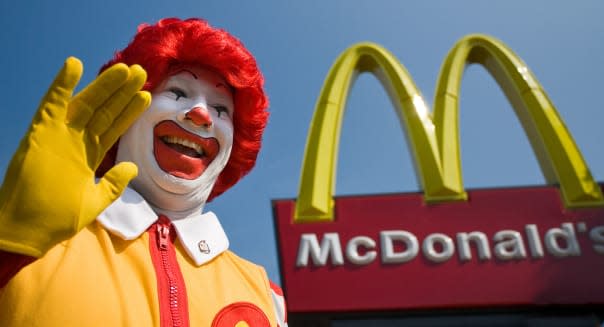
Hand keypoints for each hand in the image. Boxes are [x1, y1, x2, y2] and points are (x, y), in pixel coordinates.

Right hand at [0, 57, 150, 256]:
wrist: (29, 232)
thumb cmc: (57, 220)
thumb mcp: (95, 201)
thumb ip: (113, 183)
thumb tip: (132, 167)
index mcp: (89, 155)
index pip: (114, 127)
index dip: (129, 111)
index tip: (146, 94)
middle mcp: (76, 142)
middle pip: (104, 111)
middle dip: (123, 92)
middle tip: (141, 72)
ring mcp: (59, 136)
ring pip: (86, 103)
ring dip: (104, 85)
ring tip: (124, 69)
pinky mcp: (40, 134)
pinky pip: (52, 104)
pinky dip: (61, 84)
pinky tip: (74, 64)